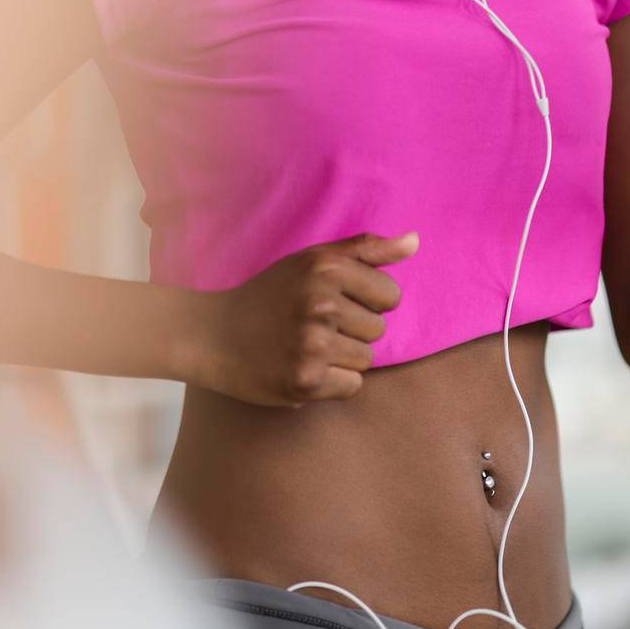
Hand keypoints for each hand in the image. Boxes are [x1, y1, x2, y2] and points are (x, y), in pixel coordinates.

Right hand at [182, 231, 419, 407]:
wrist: (213, 336)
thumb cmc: (270, 295)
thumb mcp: (313, 260)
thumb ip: (366, 249)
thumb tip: (415, 242)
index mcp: (326, 268)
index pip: (390, 296)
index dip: (365, 301)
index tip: (333, 302)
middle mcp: (321, 303)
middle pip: (378, 330)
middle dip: (352, 331)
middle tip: (311, 326)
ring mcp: (312, 343)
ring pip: (366, 359)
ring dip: (341, 358)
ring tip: (305, 346)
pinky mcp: (305, 379)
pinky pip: (352, 386)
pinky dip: (332, 383)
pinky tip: (303, 367)